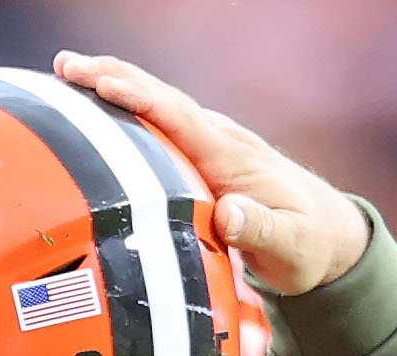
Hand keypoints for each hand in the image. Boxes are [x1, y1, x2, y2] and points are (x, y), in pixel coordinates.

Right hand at [55, 54, 373, 295]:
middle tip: (67, 66)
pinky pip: (160, 123)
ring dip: (114, 83)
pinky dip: (126, 106)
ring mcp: (211, 145)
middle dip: (114, 78)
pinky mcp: (204, 154)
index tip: (105, 86)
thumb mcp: (292, 248)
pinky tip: (96, 102)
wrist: (329, 235)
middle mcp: (220, 142)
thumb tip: (228, 214)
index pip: (181, 122)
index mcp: (233, 160)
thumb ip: (260, 233)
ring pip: (158, 105)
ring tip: (67, 71)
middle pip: (162, 100)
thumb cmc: (308, 246)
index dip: (143, 102)